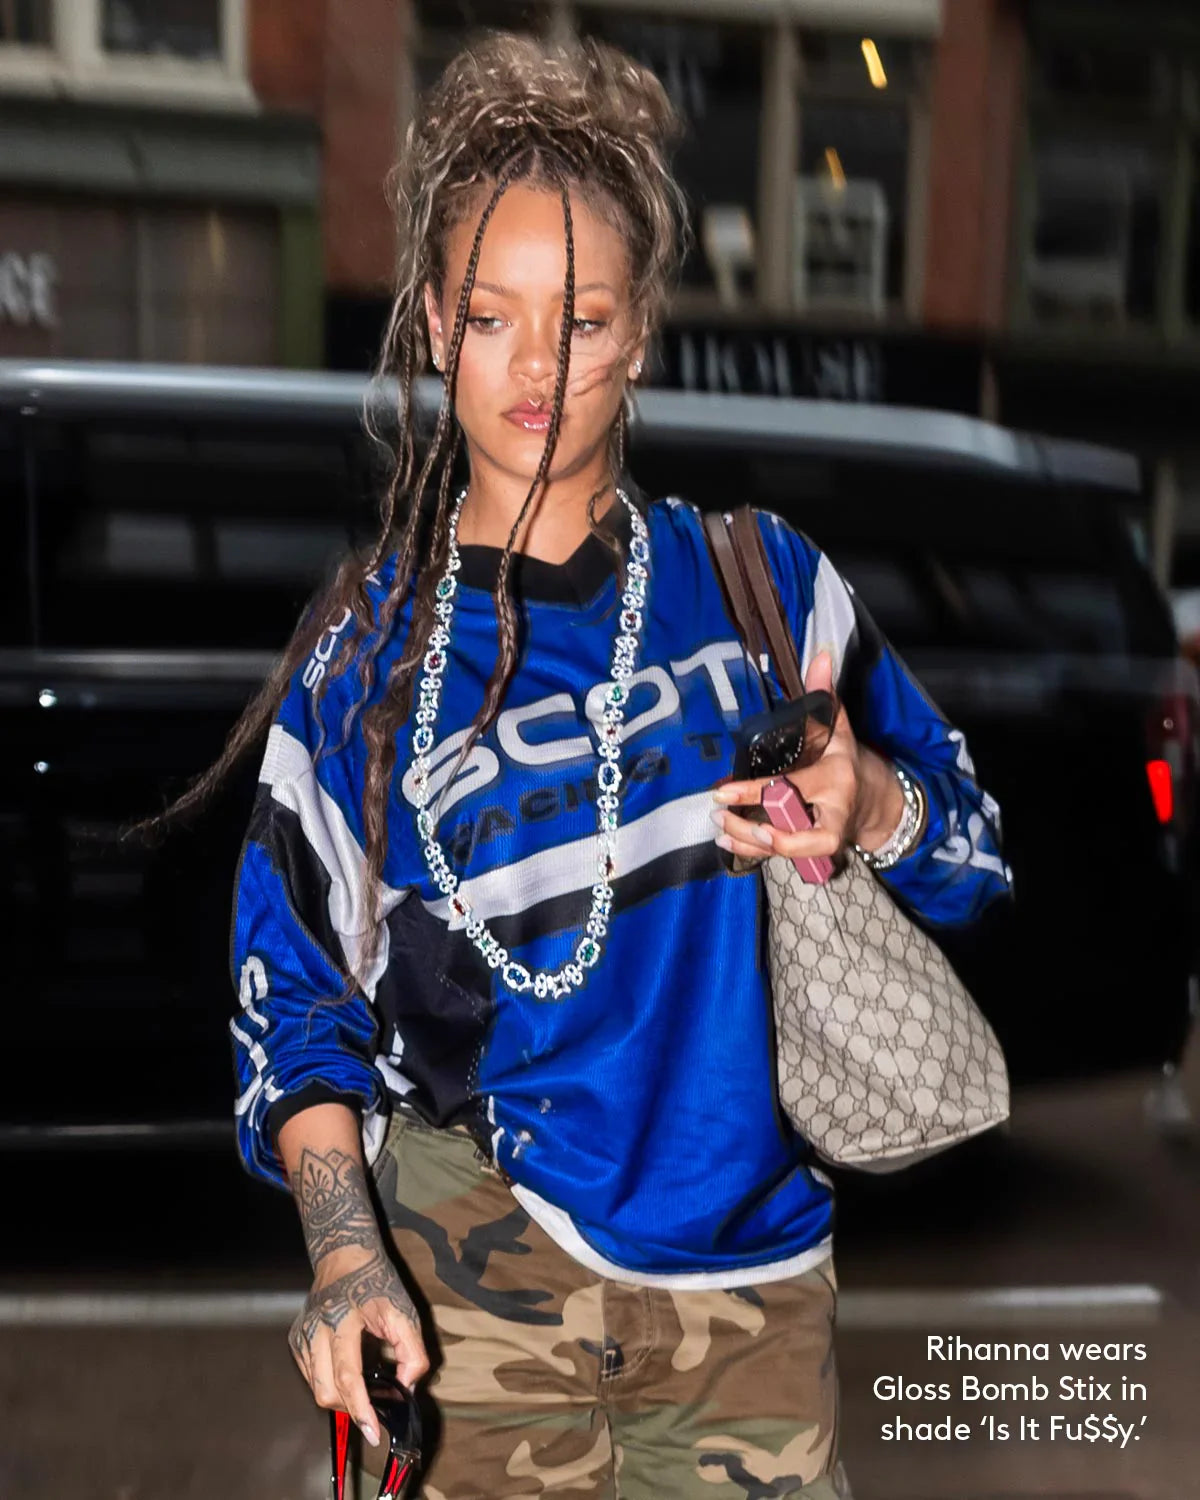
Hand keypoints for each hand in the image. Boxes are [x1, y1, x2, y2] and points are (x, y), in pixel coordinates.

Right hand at [288, 1240, 429, 1447]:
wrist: (345, 1255)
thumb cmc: (377, 1281)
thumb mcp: (404, 1311)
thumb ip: (412, 1351)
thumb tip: (407, 1387)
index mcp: (343, 1322)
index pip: (348, 1377)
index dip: (360, 1409)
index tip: (373, 1432)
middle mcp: (315, 1330)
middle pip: (326, 1391)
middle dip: (350, 1408)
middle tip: (373, 1408)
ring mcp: (302, 1335)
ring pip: (316, 1388)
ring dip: (339, 1397)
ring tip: (362, 1389)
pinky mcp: (296, 1338)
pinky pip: (309, 1376)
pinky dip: (328, 1383)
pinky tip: (345, 1372)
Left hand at [711, 651, 903, 866]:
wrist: (874, 800)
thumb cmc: (847, 760)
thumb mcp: (839, 727)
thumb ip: (824, 695)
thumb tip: (820, 653)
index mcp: (834, 778)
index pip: (792, 788)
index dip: (757, 793)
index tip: (724, 792)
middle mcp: (831, 811)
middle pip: (797, 833)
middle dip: (758, 833)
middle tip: (723, 819)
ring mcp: (823, 835)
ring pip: (787, 850)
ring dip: (751, 845)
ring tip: (721, 830)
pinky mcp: (814, 850)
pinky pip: (784, 857)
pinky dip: (755, 853)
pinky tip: (728, 842)